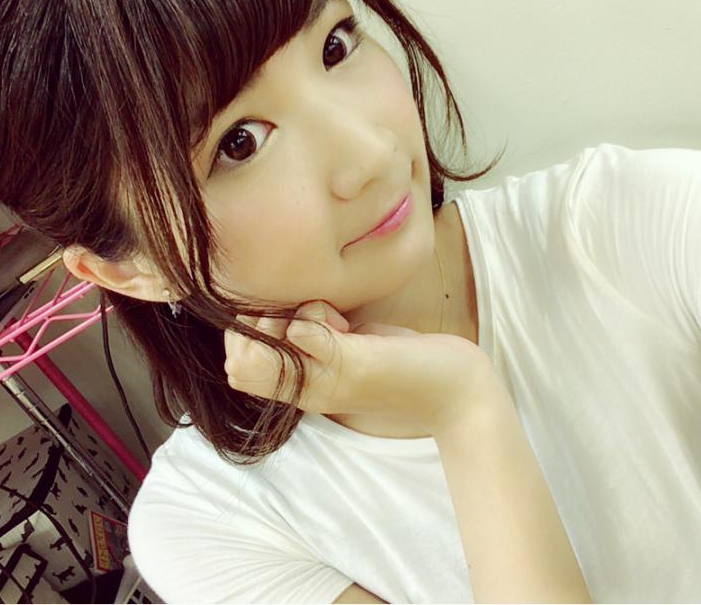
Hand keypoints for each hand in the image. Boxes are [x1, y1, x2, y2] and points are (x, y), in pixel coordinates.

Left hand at [223, 300, 496, 433]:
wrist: (459, 385)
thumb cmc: (415, 379)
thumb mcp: (362, 363)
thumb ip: (321, 347)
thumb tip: (286, 326)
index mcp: (304, 389)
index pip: (241, 365)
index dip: (250, 338)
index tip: (283, 322)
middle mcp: (308, 374)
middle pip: (255, 342)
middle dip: (273, 319)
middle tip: (307, 318)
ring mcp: (326, 357)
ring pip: (285, 324)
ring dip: (302, 312)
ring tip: (334, 321)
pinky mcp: (346, 341)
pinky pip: (315, 319)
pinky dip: (324, 312)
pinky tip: (348, 322)